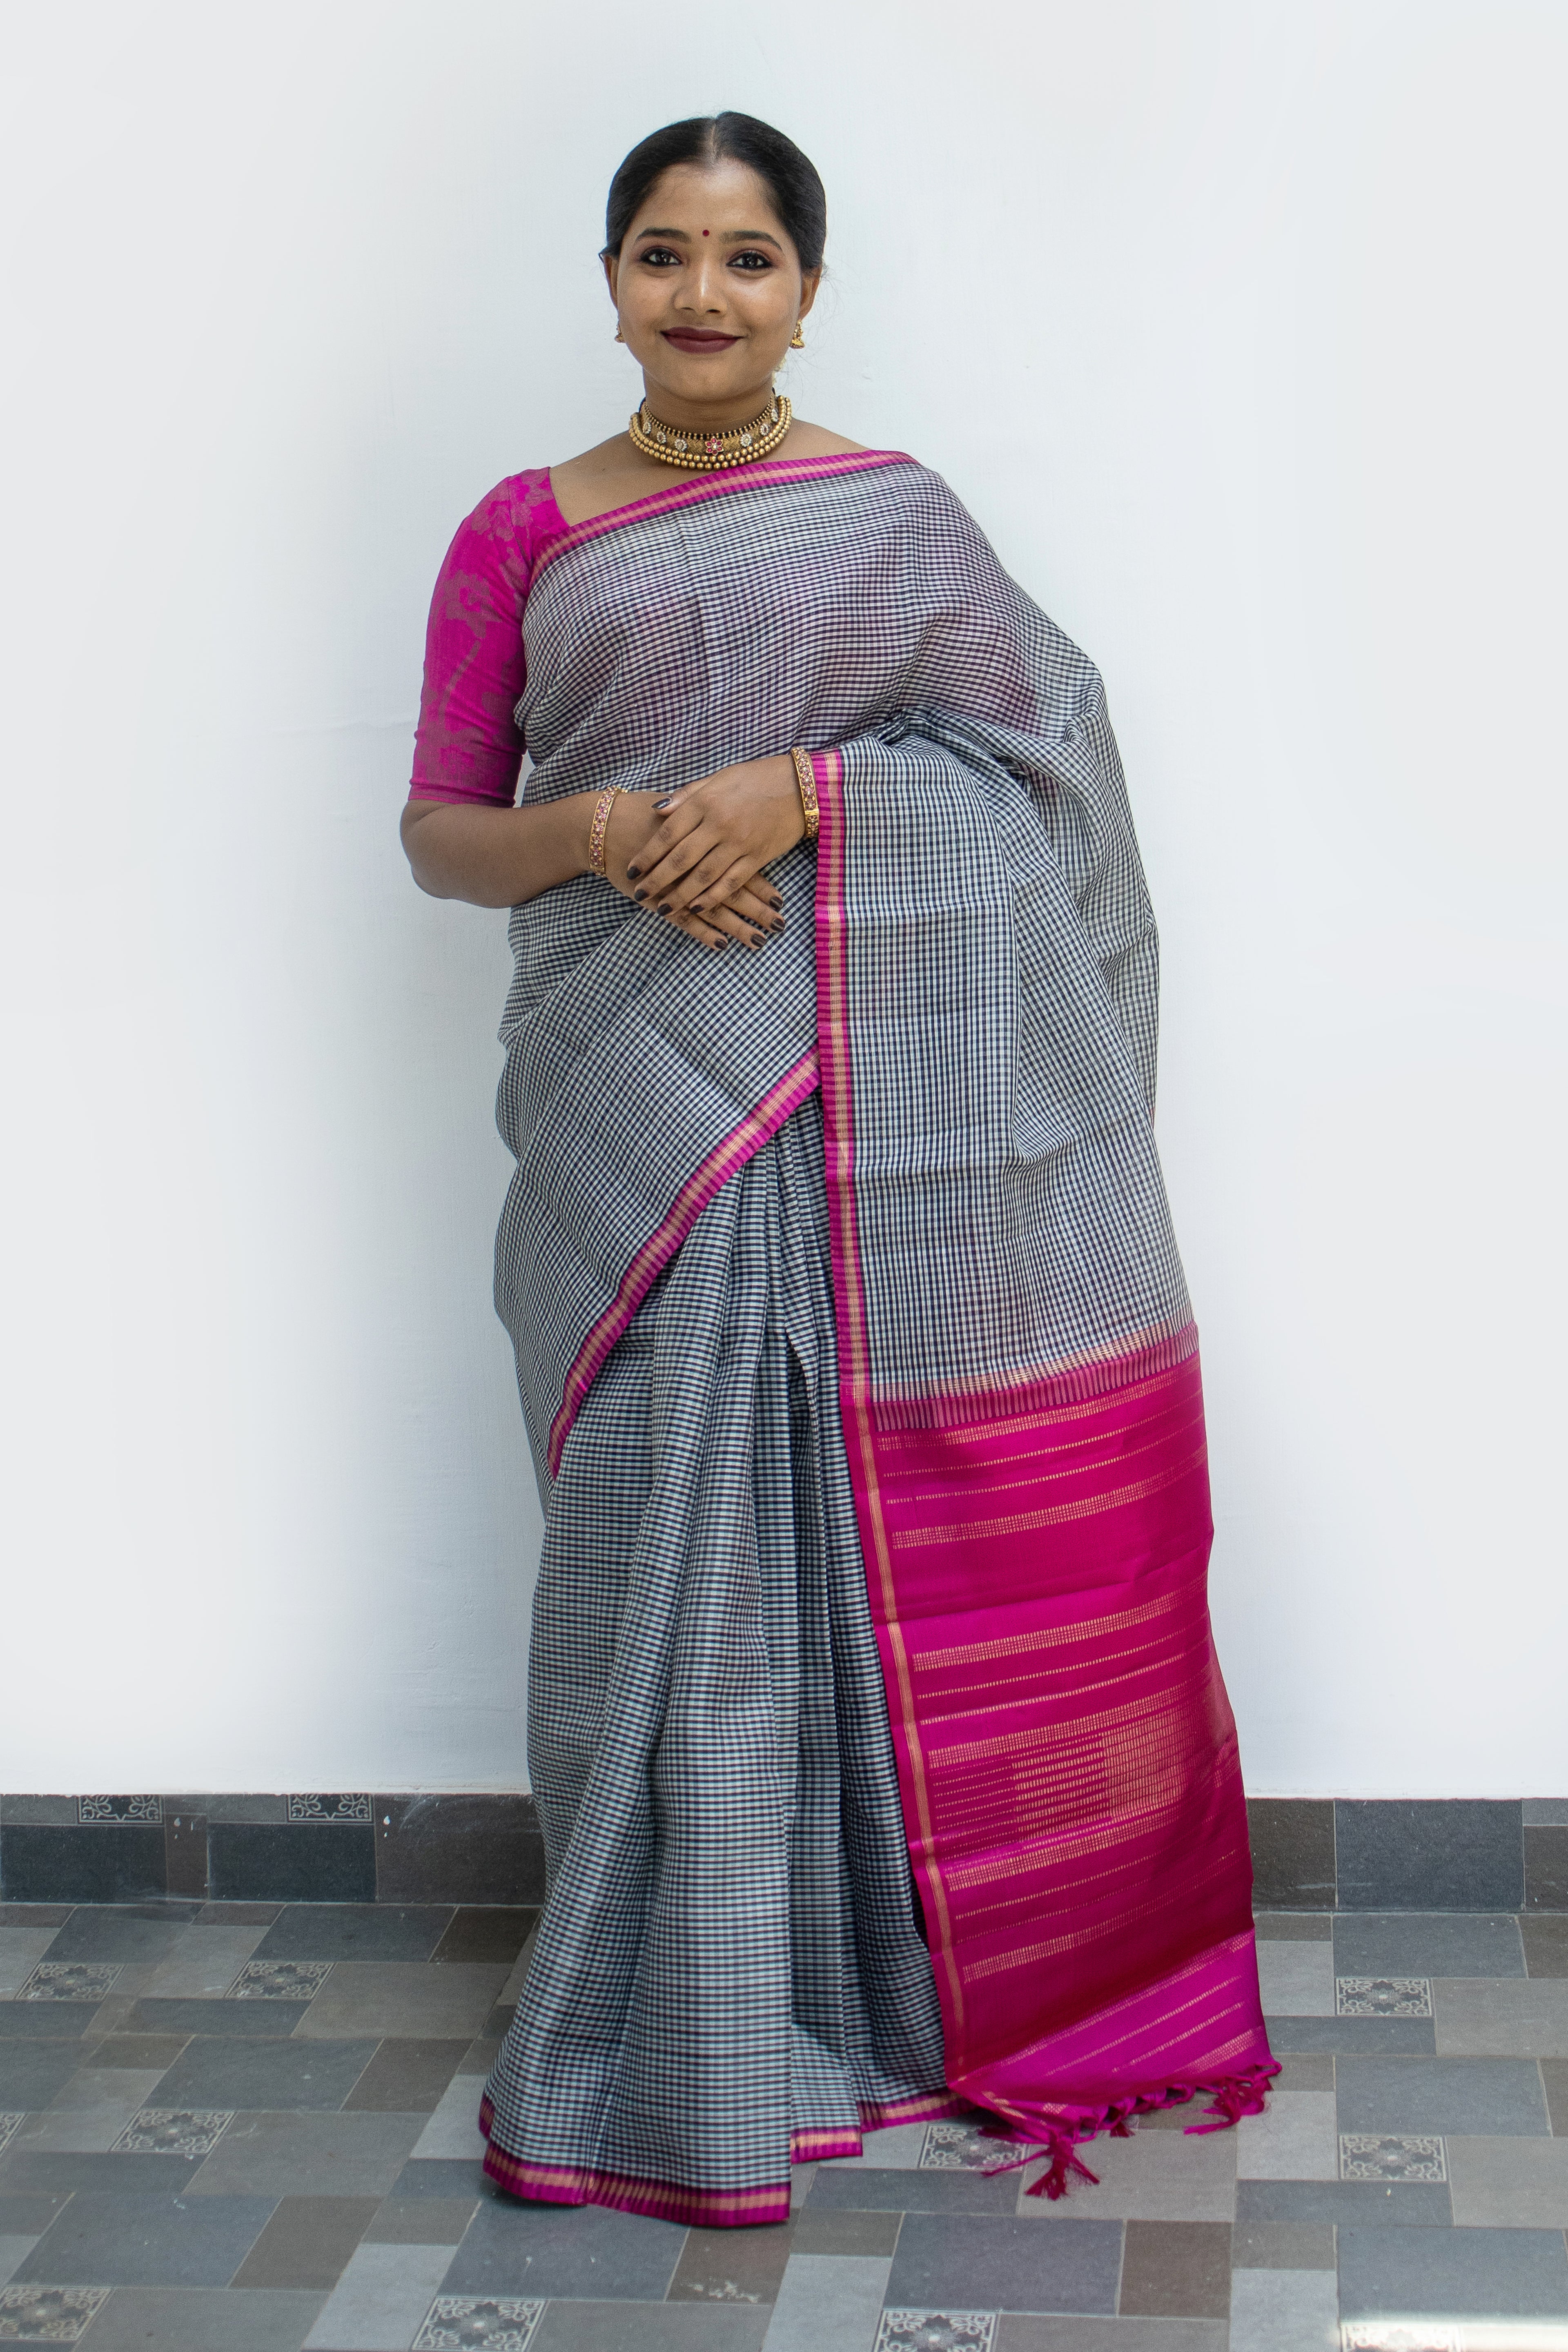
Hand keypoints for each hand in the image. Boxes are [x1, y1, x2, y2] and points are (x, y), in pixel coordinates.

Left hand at [623, 755, 803, 938]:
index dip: (648, 854)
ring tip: (662, 908)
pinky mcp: (757, 857)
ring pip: (702, 875)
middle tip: (640, 893)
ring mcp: (738, 843)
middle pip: (680, 859)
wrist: (799, 786)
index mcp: (705, 802)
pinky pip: (730, 883)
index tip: (632, 869)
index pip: (668, 833)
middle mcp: (719, 824)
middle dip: (657, 880)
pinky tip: (697, 908)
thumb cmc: (755, 779)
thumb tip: (657, 810)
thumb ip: (687, 796)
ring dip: (680, 895)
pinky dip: (712, 898)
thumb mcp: (718, 779)